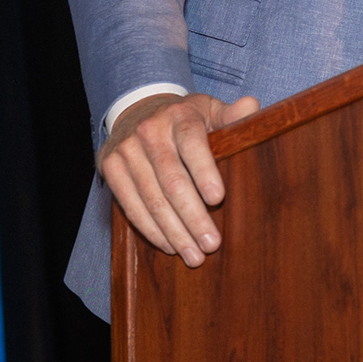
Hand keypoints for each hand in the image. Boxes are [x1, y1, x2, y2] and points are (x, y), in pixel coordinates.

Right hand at [98, 91, 260, 265]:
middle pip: (172, 180)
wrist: (137, 109)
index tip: (218, 198)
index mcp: (179, 115)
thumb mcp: (209, 109)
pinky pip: (130, 205)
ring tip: (193, 255)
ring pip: (151, 198)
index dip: (204, 171)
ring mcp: (126, 150)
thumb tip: (252, 106)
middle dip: (192, 216)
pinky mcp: (110, 167)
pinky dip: (151, 229)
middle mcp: (149, 131)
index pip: (192, 144)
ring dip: (173, 231)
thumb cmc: (184, 117)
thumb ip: (232, 115)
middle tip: (211, 244)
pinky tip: (169, 246)